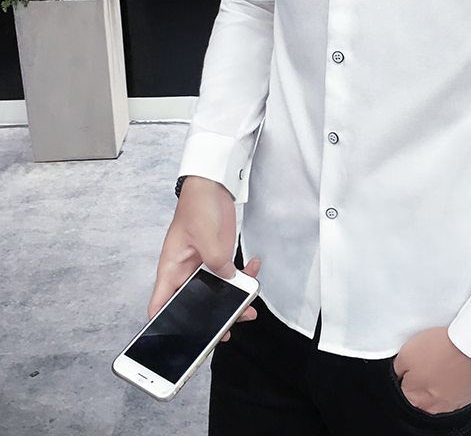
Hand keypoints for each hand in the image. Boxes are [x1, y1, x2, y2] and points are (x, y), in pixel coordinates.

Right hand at [147, 176, 261, 341]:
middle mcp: (185, 271)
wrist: (214, 184)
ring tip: (249, 308)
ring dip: (233, 301)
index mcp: (171, 269)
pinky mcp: (219, 258)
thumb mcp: (205, 235)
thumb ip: (216, 262)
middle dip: (211, 319)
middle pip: (193, 305)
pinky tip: (253, 270)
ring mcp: (203, 265)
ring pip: (216, 293)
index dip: (164, 327)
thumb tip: (228, 280)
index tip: (180, 343)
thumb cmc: (197, 204)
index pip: (160, 306)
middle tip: (228, 329)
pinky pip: (231, 276)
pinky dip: (244, 278)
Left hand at [392, 326, 470, 414]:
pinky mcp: (470, 394)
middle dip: (423, 376)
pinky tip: (456, 361)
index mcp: (415, 398)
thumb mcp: (405, 353)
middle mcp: (434, 406)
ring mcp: (454, 402)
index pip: (403, 388)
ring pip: (440, 391)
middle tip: (429, 356)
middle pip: (422, 392)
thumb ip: (398, 368)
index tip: (414, 360)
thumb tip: (398, 372)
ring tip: (444, 357)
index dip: (407, 371)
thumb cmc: (442, 348)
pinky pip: (457, 387)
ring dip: (440, 377)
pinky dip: (456, 377)